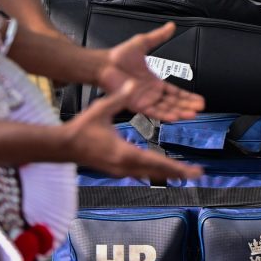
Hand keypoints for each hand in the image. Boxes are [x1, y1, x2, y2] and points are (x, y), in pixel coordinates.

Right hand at [66, 80, 203, 181]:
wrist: (63, 146)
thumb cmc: (81, 129)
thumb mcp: (101, 109)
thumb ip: (119, 98)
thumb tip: (133, 85)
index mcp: (123, 152)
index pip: (156, 162)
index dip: (176, 168)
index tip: (191, 171)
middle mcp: (124, 166)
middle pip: (157, 173)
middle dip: (178, 173)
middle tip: (197, 174)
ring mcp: (120, 171)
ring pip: (149, 175)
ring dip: (167, 174)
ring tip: (184, 174)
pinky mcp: (116, 170)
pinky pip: (140, 174)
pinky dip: (154, 172)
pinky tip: (161, 171)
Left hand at [95, 22, 204, 122]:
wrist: (104, 64)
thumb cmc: (119, 55)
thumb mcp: (144, 42)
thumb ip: (159, 36)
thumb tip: (171, 26)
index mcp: (154, 82)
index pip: (175, 92)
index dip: (187, 96)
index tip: (199, 99)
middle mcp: (151, 93)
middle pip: (174, 102)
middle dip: (188, 105)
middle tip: (201, 107)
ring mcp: (145, 99)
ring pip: (167, 108)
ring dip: (180, 111)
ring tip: (192, 113)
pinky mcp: (137, 104)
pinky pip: (154, 112)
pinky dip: (165, 115)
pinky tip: (176, 116)